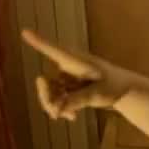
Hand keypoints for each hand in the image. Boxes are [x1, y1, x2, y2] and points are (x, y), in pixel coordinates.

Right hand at [20, 30, 136, 120]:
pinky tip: (72, 117)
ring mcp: (66, 78)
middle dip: (47, 98)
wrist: (123, 90)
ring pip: (49, 94)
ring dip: (56, 106)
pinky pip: (57, 100)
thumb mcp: (97, 93)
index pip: (53, 50)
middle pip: (46, 82)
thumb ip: (76, 100)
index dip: (38, 41)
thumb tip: (56, 110)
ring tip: (70, 116)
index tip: (25, 31)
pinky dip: (62, 108)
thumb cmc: (114, 85)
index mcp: (75, 60)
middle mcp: (67, 66)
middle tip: (54, 113)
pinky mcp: (67, 87)